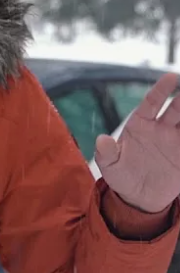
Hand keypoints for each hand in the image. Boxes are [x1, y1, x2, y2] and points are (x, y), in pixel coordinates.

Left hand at [95, 72, 179, 213]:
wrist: (138, 196)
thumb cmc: (120, 175)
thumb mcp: (109, 165)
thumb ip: (106, 152)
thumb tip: (102, 140)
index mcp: (140, 124)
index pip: (152, 102)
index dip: (161, 89)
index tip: (172, 76)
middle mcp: (160, 128)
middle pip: (177, 109)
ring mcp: (174, 141)